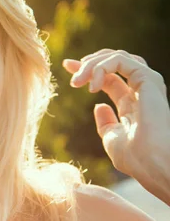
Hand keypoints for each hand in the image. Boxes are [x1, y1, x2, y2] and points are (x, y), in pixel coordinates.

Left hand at [63, 49, 169, 203]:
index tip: (67, 66)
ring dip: (92, 64)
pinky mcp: (148, 79)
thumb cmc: (136, 158)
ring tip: (77, 81)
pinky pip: (121, 61)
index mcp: (133, 104)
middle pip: (114, 62)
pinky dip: (102, 67)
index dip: (88, 69)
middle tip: (69, 67)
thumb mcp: (113, 139)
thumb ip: (106, 123)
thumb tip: (99, 106)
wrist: (153, 163)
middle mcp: (141, 91)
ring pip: (117, 57)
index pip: (110, 77)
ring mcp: (147, 84)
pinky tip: (93, 85)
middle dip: (89, 61)